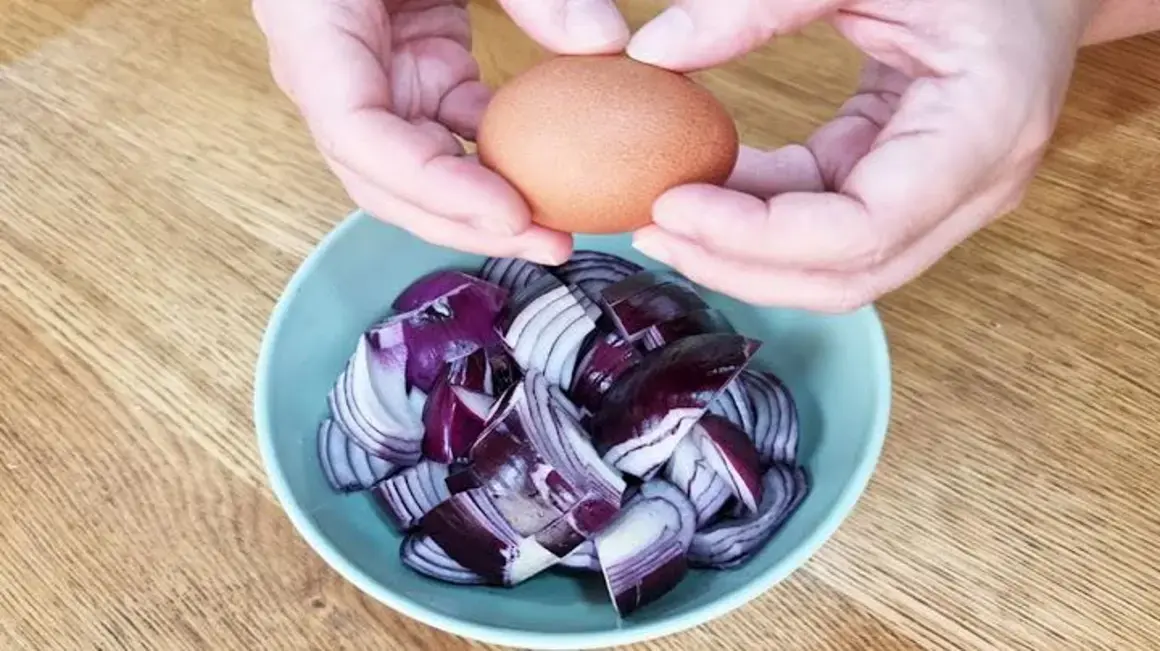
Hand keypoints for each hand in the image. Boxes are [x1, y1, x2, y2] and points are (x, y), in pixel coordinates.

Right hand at [252, 0, 628, 264]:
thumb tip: (605, 44)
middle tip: (550, 243)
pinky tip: (551, 181)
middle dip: (466, 223)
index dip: (431, 187)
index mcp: (315, 33)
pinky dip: (500, 161)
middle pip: (387, 180)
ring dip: (485, 205)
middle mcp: (336, 73)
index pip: (359, 137)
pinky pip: (453, 136)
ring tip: (556, 231)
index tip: (508, 211)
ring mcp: (377, 81)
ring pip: (420, 173)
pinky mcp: (418, 76)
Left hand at [625, 0, 1099, 311]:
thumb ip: (763, 2)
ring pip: (836, 269)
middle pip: (847, 275)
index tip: (674, 207)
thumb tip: (654, 53)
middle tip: (650, 230)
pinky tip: (705, 193)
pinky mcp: (911, 189)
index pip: (864, 231)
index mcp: (983, 127)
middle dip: (740, 265)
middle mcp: (975, 184)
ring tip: (664, 220)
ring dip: (745, 256)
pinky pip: (829, 227)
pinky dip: (762, 221)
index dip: (760, 239)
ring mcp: (947, 198)